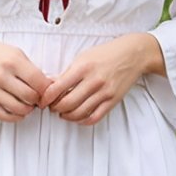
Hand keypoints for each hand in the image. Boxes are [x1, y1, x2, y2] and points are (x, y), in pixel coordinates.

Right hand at [0, 31, 51, 121]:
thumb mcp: (17, 54)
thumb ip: (32, 70)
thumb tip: (50, 88)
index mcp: (12, 62)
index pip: (39, 83)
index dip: (48, 90)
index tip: (47, 91)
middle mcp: (0, 75)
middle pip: (30, 97)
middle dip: (38, 100)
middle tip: (38, 97)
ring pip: (19, 109)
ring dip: (28, 109)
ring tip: (28, 103)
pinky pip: (3, 116)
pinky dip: (15, 116)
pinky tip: (18, 110)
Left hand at [39, 34, 164, 125]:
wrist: (133, 54)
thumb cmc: (107, 54)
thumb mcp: (84, 57)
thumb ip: (68, 72)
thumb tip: (51, 86)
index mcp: (83, 67)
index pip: (57, 87)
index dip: (46, 98)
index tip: (42, 101)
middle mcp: (94, 81)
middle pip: (67, 103)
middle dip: (55, 108)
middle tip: (52, 107)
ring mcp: (104, 92)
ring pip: (79, 113)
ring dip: (66, 115)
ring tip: (62, 112)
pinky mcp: (113, 100)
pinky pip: (94, 117)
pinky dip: (82, 121)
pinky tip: (77, 117)